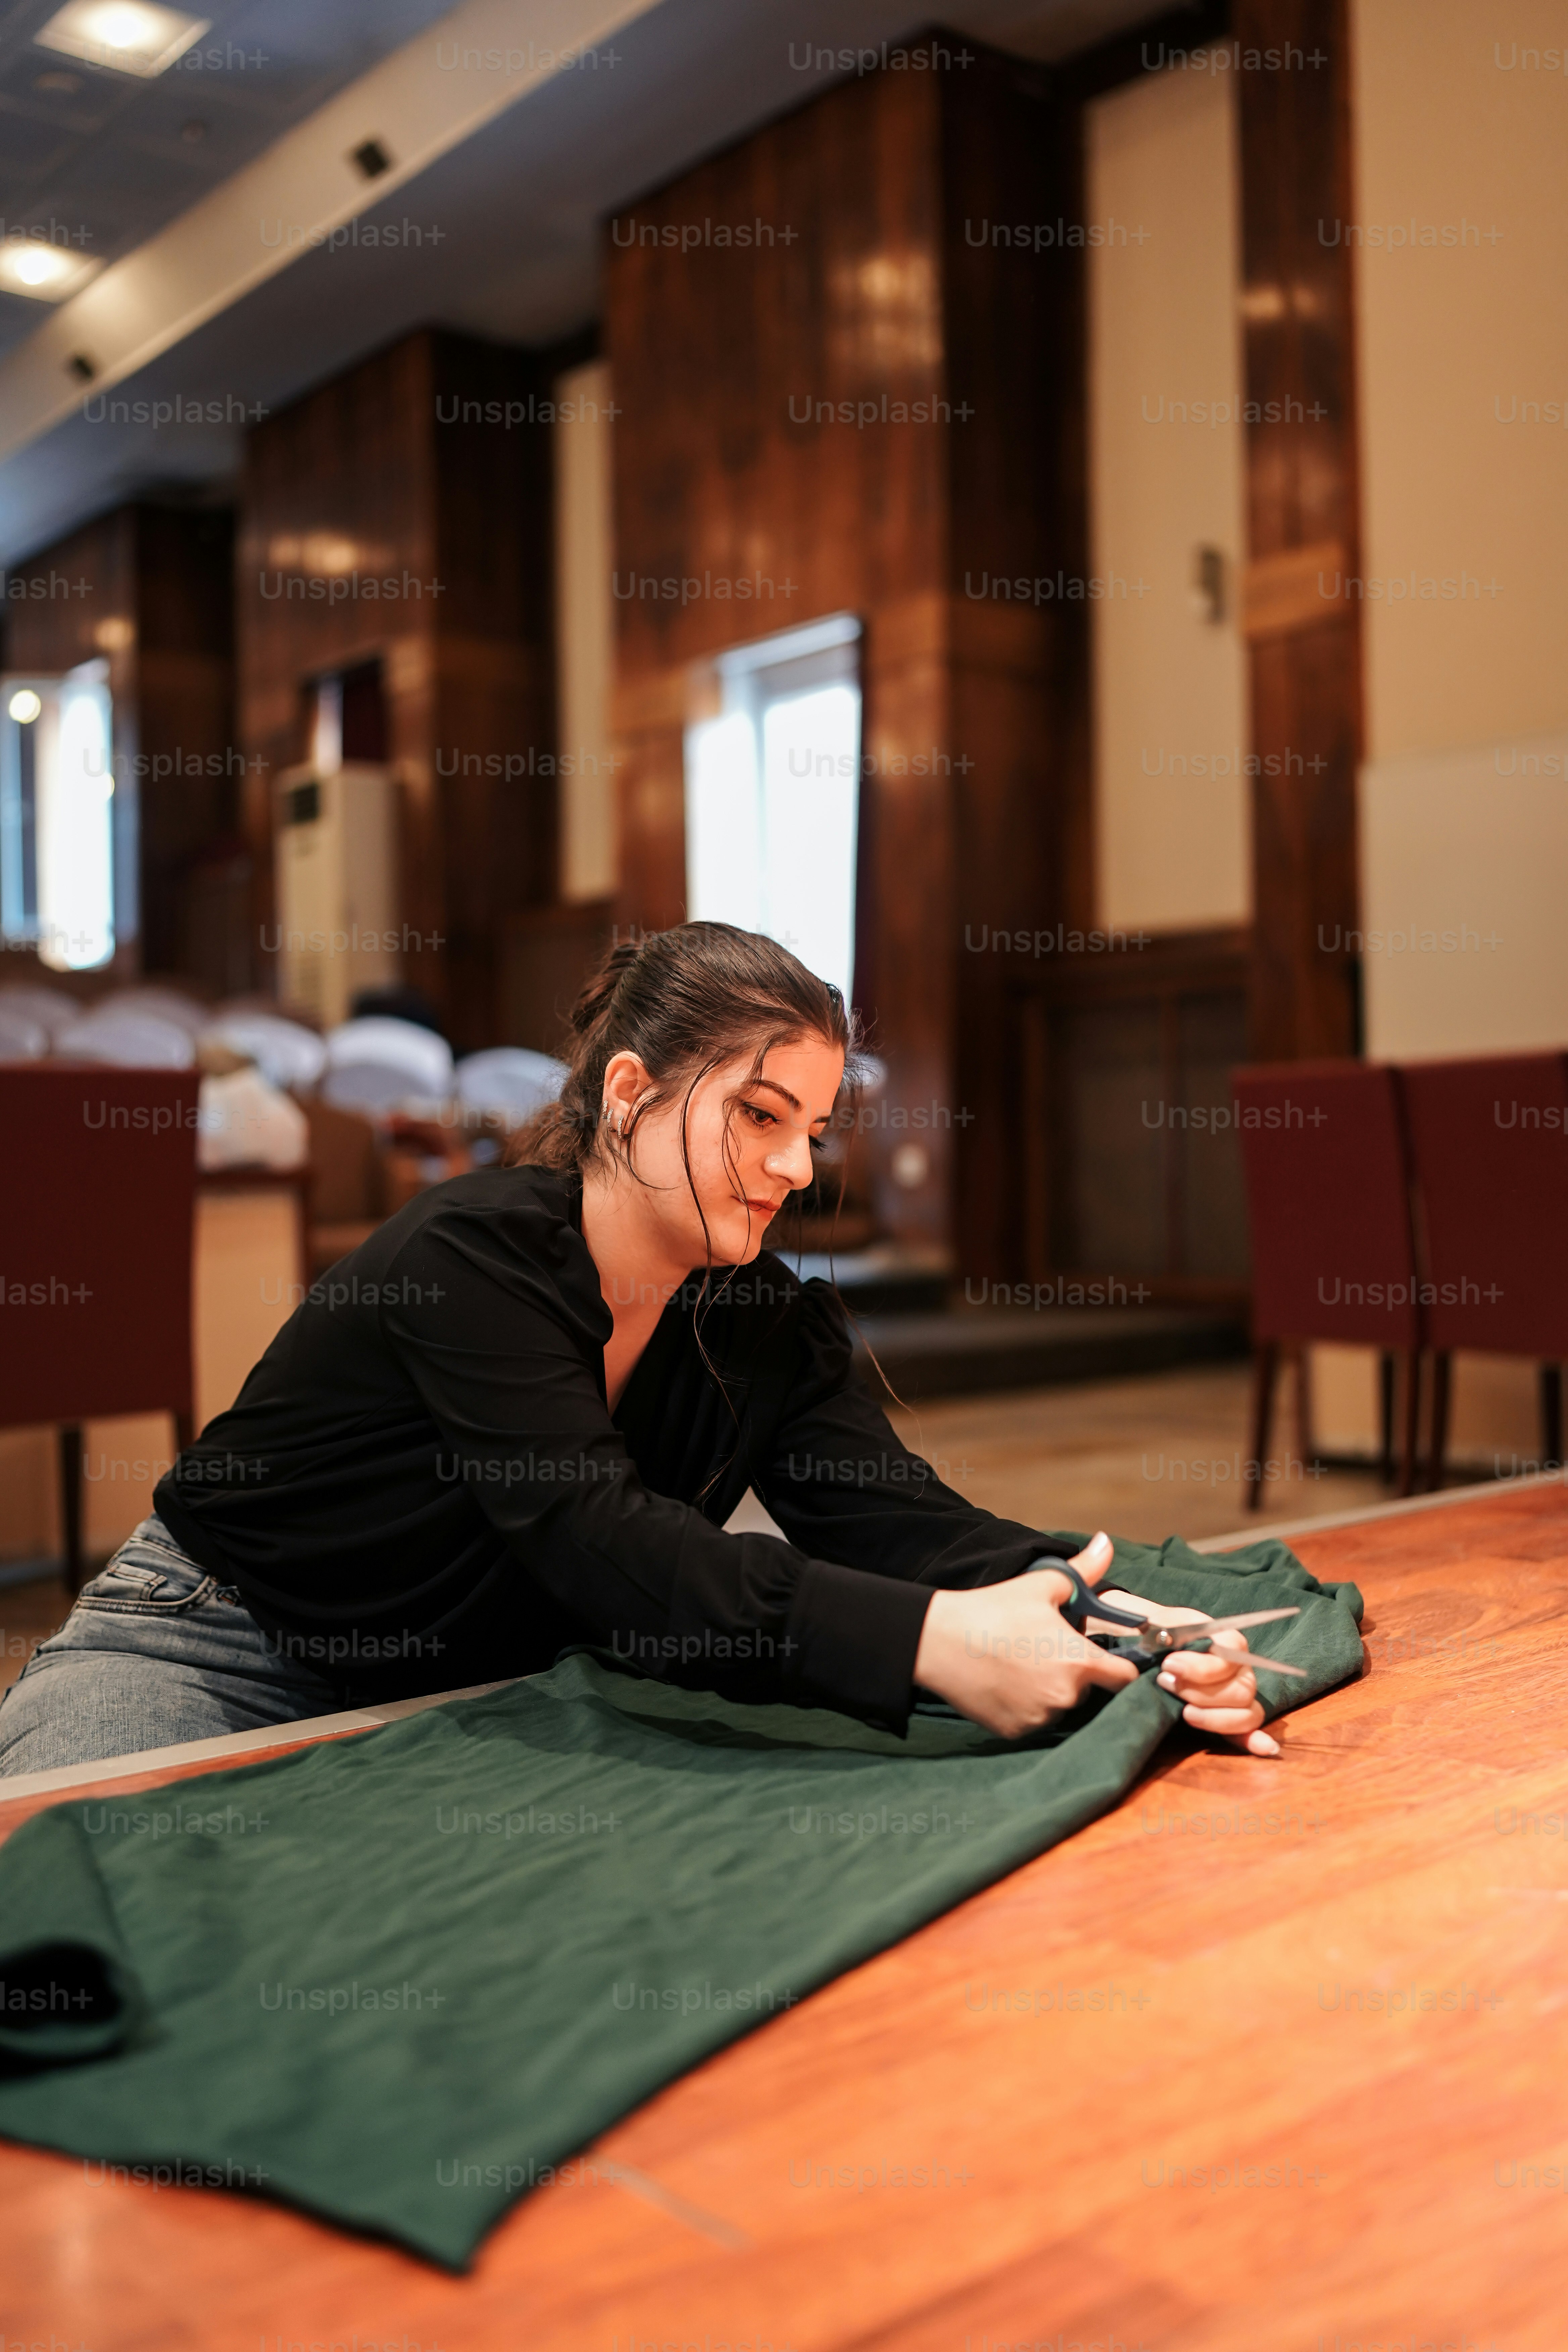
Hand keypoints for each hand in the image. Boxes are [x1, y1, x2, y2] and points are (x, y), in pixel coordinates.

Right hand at [913, 1531, 1138, 1737]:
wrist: (939, 1641)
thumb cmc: (994, 1610)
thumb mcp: (1043, 1583)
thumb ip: (1084, 1570)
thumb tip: (1106, 1542)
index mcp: (1079, 1662)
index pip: (1124, 1678)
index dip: (1119, 1667)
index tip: (1107, 1660)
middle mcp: (1065, 1697)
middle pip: (1087, 1690)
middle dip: (1074, 1673)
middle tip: (1044, 1649)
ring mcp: (1039, 1718)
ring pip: (1059, 1705)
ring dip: (1049, 1691)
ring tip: (1020, 1664)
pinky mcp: (1015, 1731)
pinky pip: (1032, 1720)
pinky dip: (1024, 1706)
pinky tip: (1005, 1682)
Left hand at [1155, 1630, 1279, 1757]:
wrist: (1142, 1643)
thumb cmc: (1151, 1633)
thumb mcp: (1154, 1624)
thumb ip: (1162, 1635)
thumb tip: (1168, 1658)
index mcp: (1224, 1638)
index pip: (1233, 1651)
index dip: (1203, 1666)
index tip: (1169, 1665)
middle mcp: (1237, 1667)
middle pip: (1241, 1689)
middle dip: (1201, 1692)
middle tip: (1165, 1684)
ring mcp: (1236, 1693)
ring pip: (1246, 1712)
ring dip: (1214, 1717)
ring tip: (1183, 1712)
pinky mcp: (1227, 1716)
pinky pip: (1249, 1729)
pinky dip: (1254, 1739)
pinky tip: (1264, 1748)